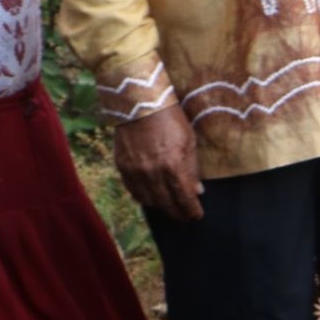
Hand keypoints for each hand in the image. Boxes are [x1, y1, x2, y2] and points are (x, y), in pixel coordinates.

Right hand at [114, 101, 204, 220]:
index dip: (192, 210)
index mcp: (173, 166)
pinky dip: (143, 198)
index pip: (184, 198)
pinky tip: (150, 198)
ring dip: (161, 207)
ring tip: (169, 208)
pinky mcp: (122, 166)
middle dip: (178, 213)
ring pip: (149, 201)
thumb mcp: (189, 141)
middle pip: (167, 204)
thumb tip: (197, 191)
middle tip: (184, 217)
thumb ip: (192, 169)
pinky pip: (133, 190)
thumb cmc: (170, 119)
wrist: (140, 102)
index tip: (197, 215)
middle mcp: (153, 173)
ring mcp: (135, 171)